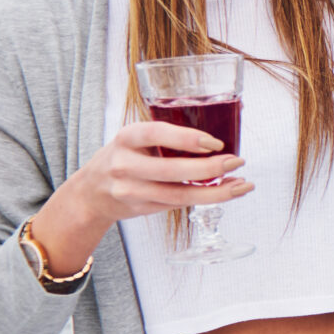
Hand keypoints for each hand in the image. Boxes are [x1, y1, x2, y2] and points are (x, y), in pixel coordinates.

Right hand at [31, 121, 250, 266]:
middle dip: (210, 168)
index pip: (156, 133)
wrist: (91, 193)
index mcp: (126, 138)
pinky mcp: (142, 209)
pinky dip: (206, 199)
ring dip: (216, 192)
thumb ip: (166, 134)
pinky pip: (179, 204)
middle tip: (238, 161)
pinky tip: (226, 192)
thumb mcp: (134, 138)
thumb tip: (222, 123)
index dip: (187, 138)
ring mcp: (132, 191)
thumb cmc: (124, 157)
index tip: (215, 142)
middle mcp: (126, 165)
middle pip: (172, 170)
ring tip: (242, 184)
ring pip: (179, 195)